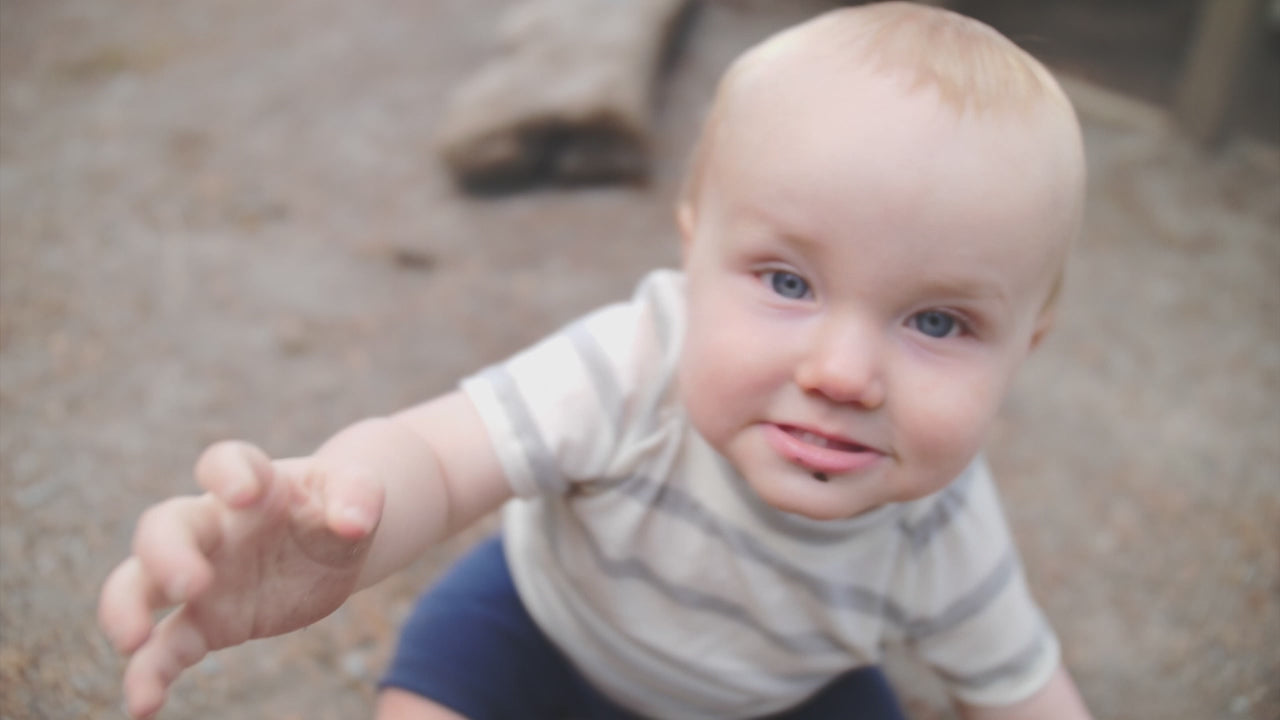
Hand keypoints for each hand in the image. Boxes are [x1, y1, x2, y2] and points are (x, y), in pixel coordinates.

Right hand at [98, 441, 384, 717]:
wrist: (336, 538)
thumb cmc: (340, 505)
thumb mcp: (361, 492)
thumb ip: (358, 497)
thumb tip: (354, 522)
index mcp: (255, 483)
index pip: (224, 462)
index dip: (228, 473)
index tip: (244, 492)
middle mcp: (214, 526)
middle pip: (164, 527)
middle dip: (166, 553)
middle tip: (190, 583)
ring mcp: (204, 575)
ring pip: (140, 584)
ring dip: (127, 609)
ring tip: (132, 643)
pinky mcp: (207, 622)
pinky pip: (167, 647)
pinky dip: (149, 674)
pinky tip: (144, 705)